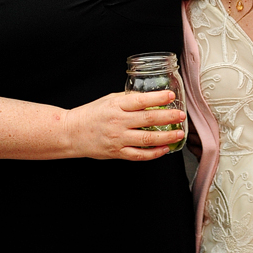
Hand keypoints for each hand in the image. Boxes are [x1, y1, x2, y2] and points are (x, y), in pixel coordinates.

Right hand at [64, 90, 185, 160]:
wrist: (72, 132)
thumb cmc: (91, 114)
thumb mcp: (109, 99)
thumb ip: (128, 99)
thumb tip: (150, 97)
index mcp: (116, 106)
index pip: (141, 101)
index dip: (158, 98)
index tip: (171, 96)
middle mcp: (118, 122)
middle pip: (148, 120)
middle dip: (168, 118)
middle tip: (181, 115)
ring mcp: (118, 139)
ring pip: (147, 139)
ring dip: (166, 137)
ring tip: (178, 133)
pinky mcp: (117, 153)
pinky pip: (139, 155)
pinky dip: (154, 153)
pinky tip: (164, 149)